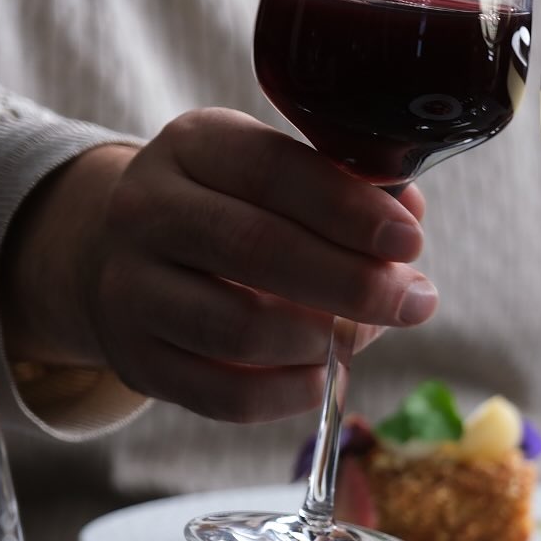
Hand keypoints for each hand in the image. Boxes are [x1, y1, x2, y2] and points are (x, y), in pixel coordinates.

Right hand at [0, 107, 436, 421]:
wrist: (126, 261)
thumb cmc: (231, 215)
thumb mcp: (275, 179)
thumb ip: (345, 195)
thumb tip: (409, 224)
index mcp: (192, 146)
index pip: (273, 170)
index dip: (350, 210)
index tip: (409, 242)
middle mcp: (146, 211)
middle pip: (256, 249)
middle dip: (353, 283)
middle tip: (414, 303)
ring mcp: (132, 290)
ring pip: (240, 329)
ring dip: (322, 341)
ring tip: (362, 336)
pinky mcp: (139, 361)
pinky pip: (226, 394)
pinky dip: (290, 394)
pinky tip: (324, 377)